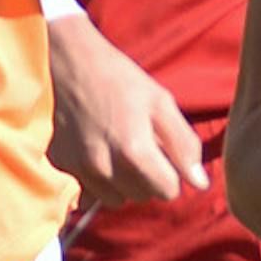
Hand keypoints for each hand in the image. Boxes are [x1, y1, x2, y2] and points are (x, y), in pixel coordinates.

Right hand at [48, 14, 206, 204]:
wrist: (67, 62)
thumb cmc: (120, 78)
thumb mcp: (160, 102)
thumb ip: (183, 145)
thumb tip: (200, 184)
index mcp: (134, 151)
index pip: (167, 191)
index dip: (172, 173)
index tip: (165, 153)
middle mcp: (104, 167)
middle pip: (142, 196)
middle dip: (148, 177)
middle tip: (142, 144)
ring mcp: (79, 169)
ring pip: (115, 198)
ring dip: (123, 182)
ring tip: (119, 148)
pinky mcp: (60, 166)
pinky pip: (87, 194)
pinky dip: (97, 182)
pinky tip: (97, 154)